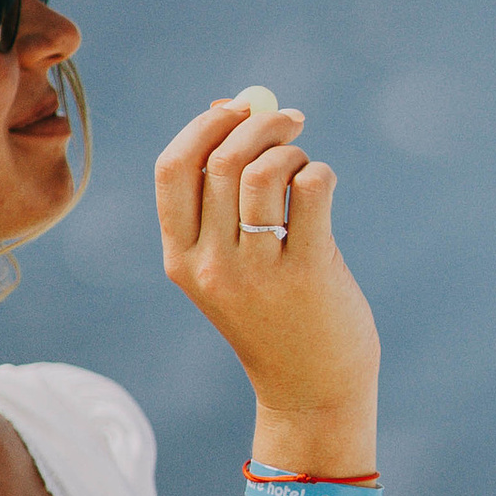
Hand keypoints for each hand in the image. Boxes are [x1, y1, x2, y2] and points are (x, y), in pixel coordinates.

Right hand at [153, 93, 378, 453]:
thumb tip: (230, 105)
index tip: (236, 108)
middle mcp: (211, 265)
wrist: (311, 391)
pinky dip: (319, 172)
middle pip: (221, 161)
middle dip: (258, 123)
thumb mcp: (232, 263)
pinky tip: (322, 187)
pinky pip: (311, 189)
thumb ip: (225, 195)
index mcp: (181, 259)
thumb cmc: (276, 316)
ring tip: (305, 162)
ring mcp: (257, 271)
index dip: (204, 126)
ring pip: (264, 171)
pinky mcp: (307, 271)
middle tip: (290, 119)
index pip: (172, 169)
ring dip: (291, 148)